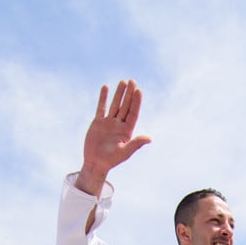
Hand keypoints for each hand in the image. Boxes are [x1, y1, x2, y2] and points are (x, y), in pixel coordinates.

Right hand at [77, 80, 151, 195]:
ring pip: (115, 105)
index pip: (133, 113)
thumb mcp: (124, 152)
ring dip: (119, 93)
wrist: (95, 163)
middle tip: (132, 81)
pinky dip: (103, 98)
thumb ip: (136, 144)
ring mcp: (109, 123)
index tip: (138, 90)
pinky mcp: (98, 122)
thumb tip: (150, 138)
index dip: (136, 102)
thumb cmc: (111, 160)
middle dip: (129, 94)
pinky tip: (106, 87)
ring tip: (123, 81)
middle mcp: (119, 125)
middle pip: (125, 106)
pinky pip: (101, 108)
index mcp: (127, 131)